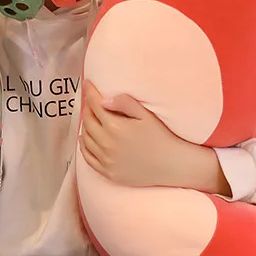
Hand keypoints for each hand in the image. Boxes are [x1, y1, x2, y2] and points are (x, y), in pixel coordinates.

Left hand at [79, 82, 229, 194]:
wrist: (171, 165)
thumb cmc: (161, 137)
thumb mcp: (145, 115)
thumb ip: (124, 103)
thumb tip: (104, 100)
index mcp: (116, 127)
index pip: (95, 105)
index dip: (89, 92)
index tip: (87, 84)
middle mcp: (107, 144)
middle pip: (88, 121)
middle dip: (87, 108)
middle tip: (89, 100)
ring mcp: (106, 160)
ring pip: (85, 139)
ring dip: (85, 125)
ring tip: (89, 117)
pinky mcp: (108, 172)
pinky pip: (88, 158)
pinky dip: (83, 146)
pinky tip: (83, 139)